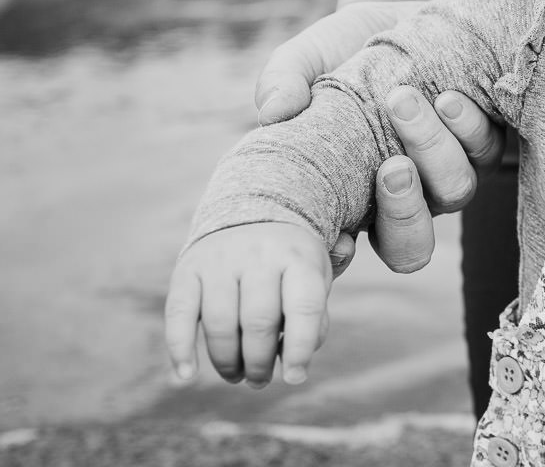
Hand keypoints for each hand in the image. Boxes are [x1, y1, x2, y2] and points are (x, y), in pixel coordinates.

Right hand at [164, 223, 331, 386]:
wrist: (254, 213)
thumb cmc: (290, 264)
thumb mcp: (314, 281)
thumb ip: (312, 320)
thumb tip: (293, 366)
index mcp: (299, 258)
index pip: (304, 308)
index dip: (301, 348)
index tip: (295, 378)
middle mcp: (259, 254)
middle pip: (259, 322)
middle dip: (259, 363)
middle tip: (259, 381)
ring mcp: (221, 259)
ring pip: (221, 323)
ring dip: (227, 362)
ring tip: (237, 376)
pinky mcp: (188, 268)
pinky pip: (179, 313)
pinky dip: (180, 348)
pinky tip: (187, 376)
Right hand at [251, 0, 504, 276]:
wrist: (397, 11)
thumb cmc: (342, 49)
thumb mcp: (304, 60)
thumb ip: (282, 83)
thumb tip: (274, 111)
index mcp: (351, 199)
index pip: (347, 253)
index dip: (342, 256)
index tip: (341, 237)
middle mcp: (404, 199)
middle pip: (412, 244)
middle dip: (404, 211)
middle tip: (392, 166)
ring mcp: (447, 173)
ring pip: (454, 192)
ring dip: (433, 151)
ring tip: (405, 101)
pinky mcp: (483, 141)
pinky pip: (488, 152)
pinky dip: (469, 128)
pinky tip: (449, 97)